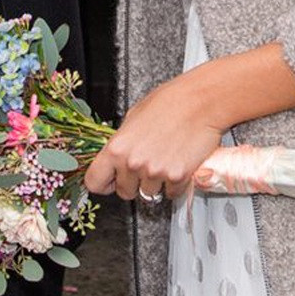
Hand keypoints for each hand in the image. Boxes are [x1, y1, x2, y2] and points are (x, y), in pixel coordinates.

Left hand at [84, 71, 222, 201]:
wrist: (199, 102)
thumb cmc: (169, 102)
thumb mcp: (133, 118)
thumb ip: (122, 143)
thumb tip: (116, 158)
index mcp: (117, 147)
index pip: (94, 182)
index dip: (103, 183)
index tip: (109, 182)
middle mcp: (133, 163)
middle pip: (124, 192)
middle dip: (133, 182)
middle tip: (145, 165)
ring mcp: (155, 172)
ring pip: (149, 194)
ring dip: (155, 182)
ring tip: (164, 159)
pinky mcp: (177, 177)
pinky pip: (171, 192)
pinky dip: (174, 183)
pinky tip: (177, 163)